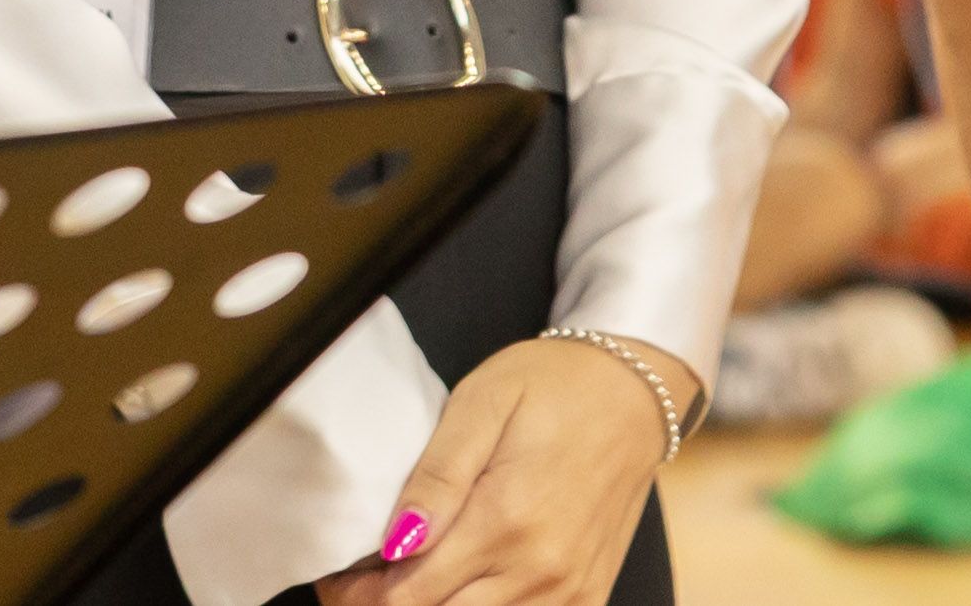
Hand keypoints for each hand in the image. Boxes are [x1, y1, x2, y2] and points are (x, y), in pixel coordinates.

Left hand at [315, 338, 681, 605]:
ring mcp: (568, 592)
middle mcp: (540, 570)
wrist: (634, 393)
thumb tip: (396, 541)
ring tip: (405, 579)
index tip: (336, 580)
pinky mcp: (586, 598)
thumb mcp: (481, 402)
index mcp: (506, 520)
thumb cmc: (554, 385)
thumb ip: (437, 476)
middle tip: (359, 582)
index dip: (359, 596)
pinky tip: (462, 587)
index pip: (408, 596)